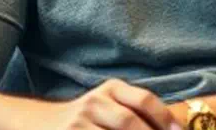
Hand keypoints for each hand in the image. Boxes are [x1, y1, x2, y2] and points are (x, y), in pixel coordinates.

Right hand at [37, 79, 180, 129]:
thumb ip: (137, 112)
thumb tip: (174, 129)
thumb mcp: (109, 105)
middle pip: (130, 122)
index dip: (166, 119)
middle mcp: (94, 102)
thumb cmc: (88, 118)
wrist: (41, 123)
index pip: (144, 100)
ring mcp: (79, 123)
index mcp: (111, 89)